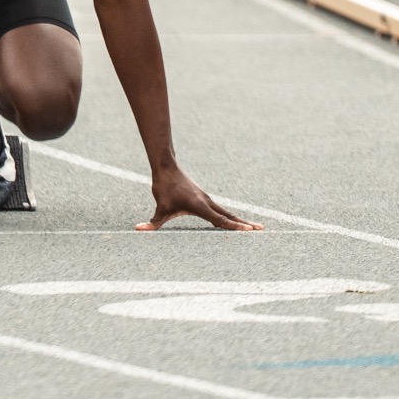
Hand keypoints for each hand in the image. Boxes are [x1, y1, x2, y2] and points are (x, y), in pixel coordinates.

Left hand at [136, 164, 261, 230]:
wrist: (167, 168)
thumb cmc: (164, 188)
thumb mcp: (159, 208)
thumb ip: (152, 223)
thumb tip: (138, 229)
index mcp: (199, 206)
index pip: (220, 220)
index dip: (234, 226)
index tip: (248, 230)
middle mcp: (207, 202)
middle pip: (229, 215)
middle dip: (244, 224)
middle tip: (261, 230)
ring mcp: (207, 200)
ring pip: (226, 212)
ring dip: (239, 220)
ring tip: (253, 227)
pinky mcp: (204, 198)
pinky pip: (220, 209)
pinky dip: (229, 216)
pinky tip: (233, 221)